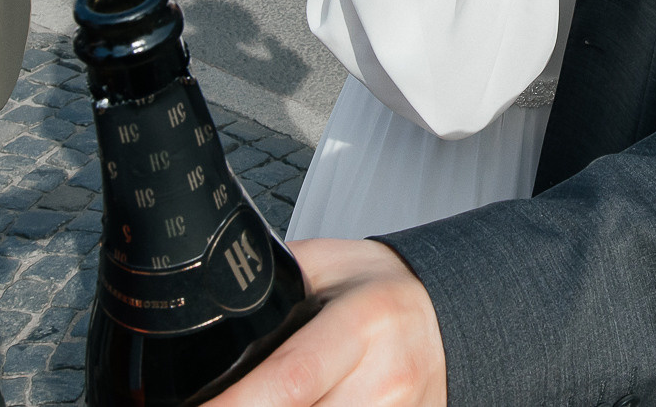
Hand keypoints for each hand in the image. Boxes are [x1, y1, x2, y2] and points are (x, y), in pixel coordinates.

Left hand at [204, 239, 446, 406]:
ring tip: (252, 401)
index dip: (236, 405)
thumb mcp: (324, 264)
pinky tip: (303, 405)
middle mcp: (387, 375)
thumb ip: (272, 282)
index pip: (291, 378)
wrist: (443, 311)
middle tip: (221, 404)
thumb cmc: (380, 288)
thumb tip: (212, 307)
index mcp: (365, 321)